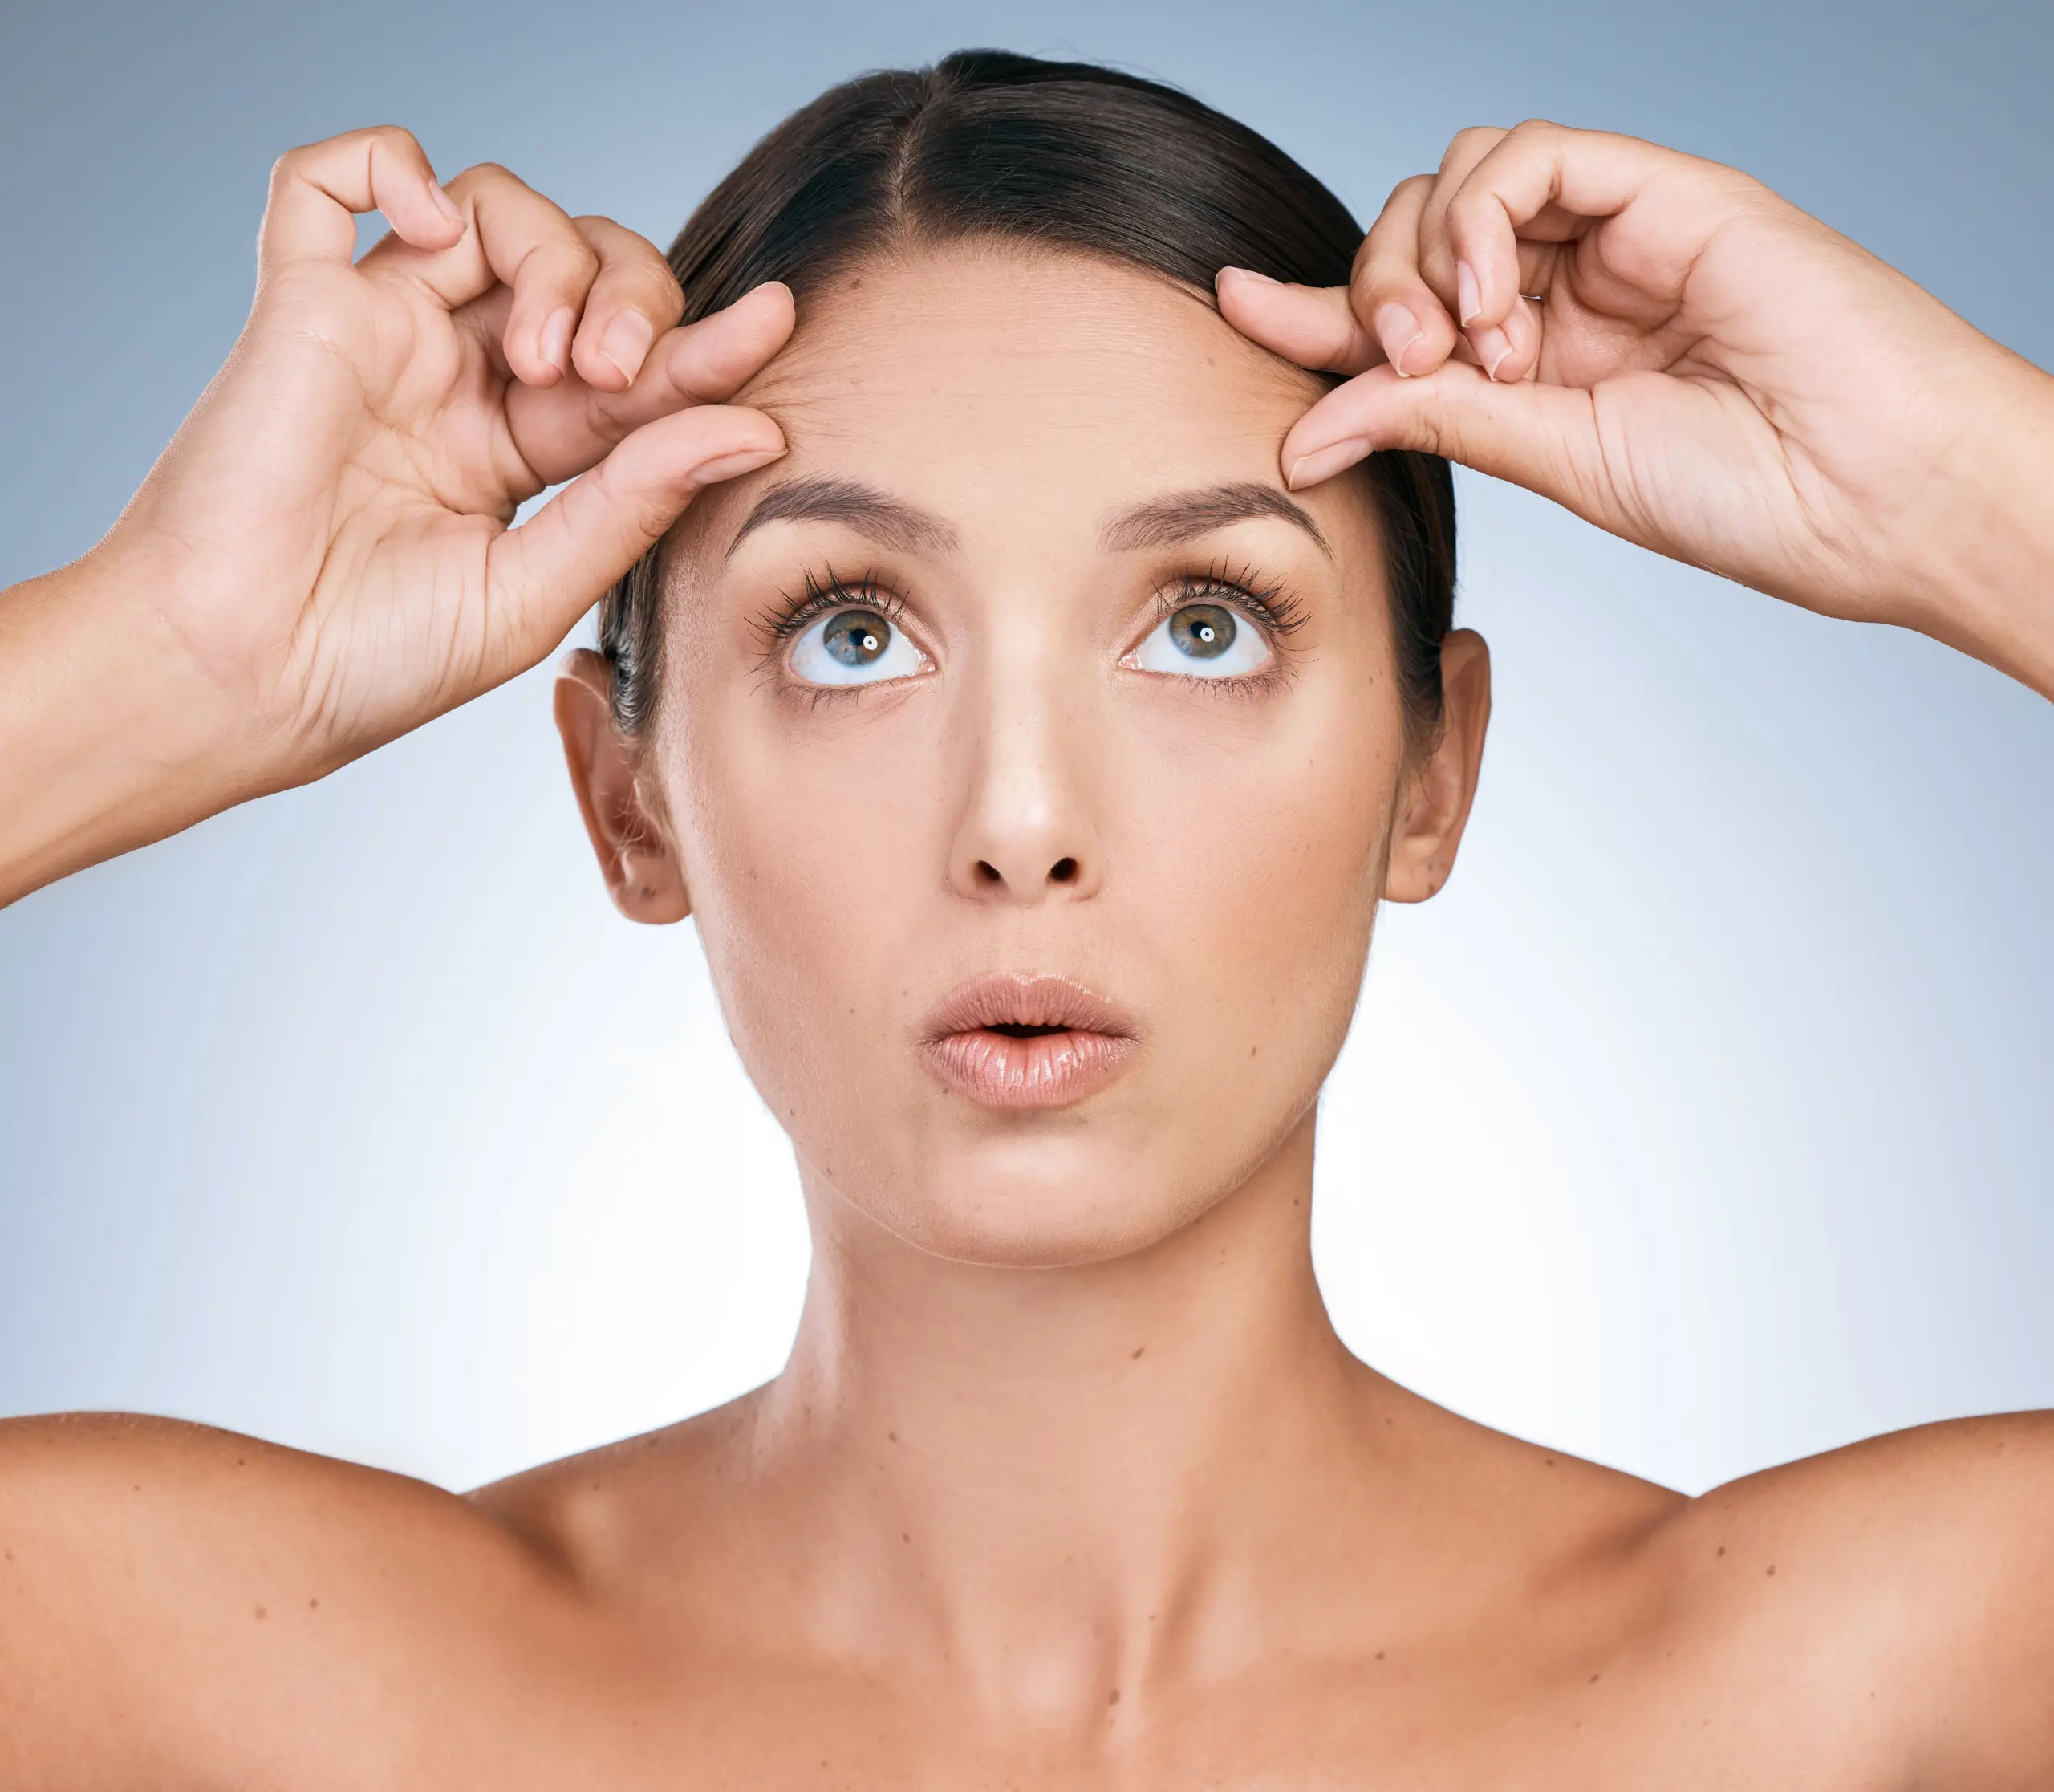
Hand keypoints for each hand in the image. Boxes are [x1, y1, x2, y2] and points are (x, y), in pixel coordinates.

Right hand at [105, 125, 790, 786]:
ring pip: (488, 209)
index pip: (637, 373)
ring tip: (543, 353)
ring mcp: (383, 336)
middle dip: (631, 295)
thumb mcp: (536, 589)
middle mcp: (459, 380)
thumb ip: (638, 499)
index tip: (777, 322)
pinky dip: (382, 162)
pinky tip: (429, 222)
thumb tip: (758, 427)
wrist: (241, 684)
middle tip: (616, 371)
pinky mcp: (298, 307)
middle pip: (581, 268)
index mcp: (522, 451)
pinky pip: (322, 181)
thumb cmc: (375, 662)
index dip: (710, 344)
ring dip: (549, 253)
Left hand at [1217, 122, 2053, 690]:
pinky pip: (1530, 154)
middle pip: (1413, 231)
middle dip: (1372, 291)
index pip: (1400, 311)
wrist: (1875, 497)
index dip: (1314, 306)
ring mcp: (1616, 233)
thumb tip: (1303, 427)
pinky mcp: (1663, 188)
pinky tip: (1493, 299)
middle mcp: (1569, 287)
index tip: (1235, 305)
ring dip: (1424, 257)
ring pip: (1458, 175)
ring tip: (1466, 348)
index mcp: (1542, 361)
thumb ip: (1436, 419)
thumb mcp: (1555, 460)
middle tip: (1404, 367)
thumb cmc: (1748, 495)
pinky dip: (1480, 216)